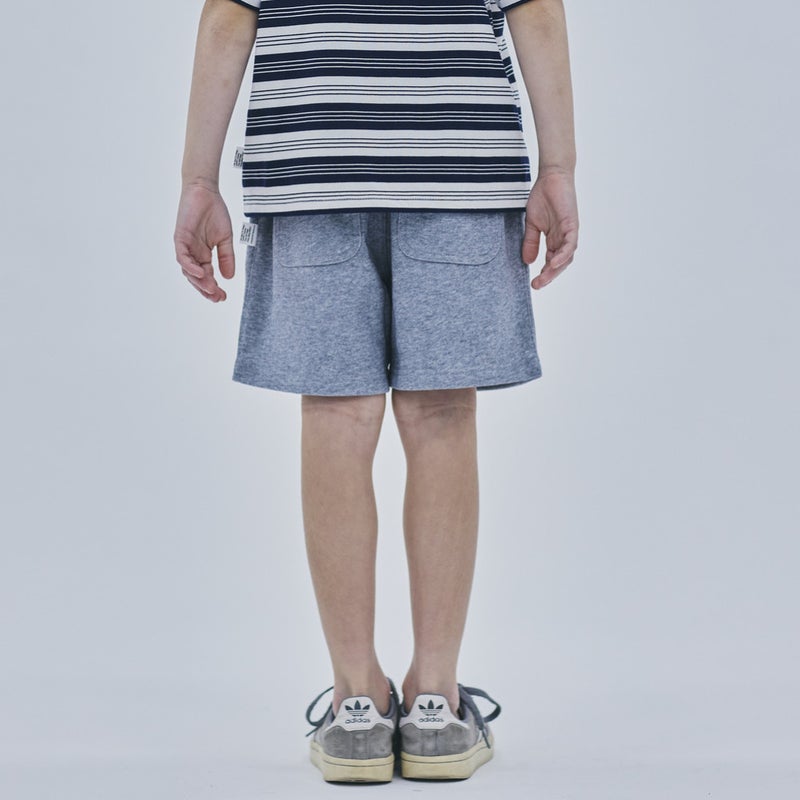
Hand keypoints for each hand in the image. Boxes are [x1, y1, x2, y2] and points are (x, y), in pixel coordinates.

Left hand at [173, 182, 235, 301]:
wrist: (205, 191)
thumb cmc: (214, 212)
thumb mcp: (225, 239)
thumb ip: (226, 257)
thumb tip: (229, 278)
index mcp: (203, 255)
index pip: (207, 276)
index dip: (214, 288)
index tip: (224, 297)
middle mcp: (192, 253)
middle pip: (196, 278)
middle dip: (206, 289)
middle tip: (218, 298)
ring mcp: (185, 246)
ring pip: (188, 270)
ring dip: (198, 281)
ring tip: (211, 288)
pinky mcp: (180, 237)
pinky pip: (182, 256)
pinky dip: (190, 267)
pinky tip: (201, 273)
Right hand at [522, 168, 578, 289]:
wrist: (551, 176)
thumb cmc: (543, 196)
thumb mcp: (532, 223)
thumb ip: (530, 242)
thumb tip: (527, 261)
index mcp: (555, 239)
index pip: (551, 262)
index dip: (544, 274)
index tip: (533, 284)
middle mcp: (564, 238)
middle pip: (560, 263)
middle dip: (549, 276)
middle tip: (537, 285)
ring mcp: (569, 232)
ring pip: (566, 257)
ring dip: (555, 269)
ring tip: (544, 278)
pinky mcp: (572, 224)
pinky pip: (570, 244)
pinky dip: (563, 255)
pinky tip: (553, 263)